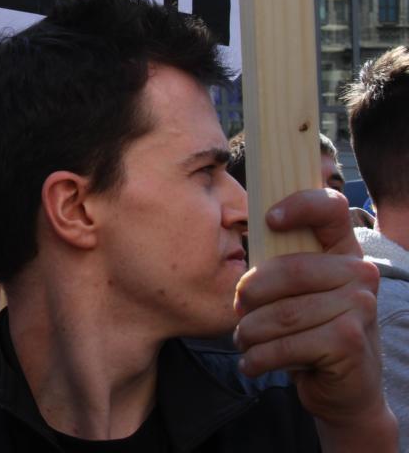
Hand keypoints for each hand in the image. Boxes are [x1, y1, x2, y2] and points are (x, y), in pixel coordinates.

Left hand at [233, 189, 396, 449]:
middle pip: (288, 270)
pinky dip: (259, 358)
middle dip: (250, 295)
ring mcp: (360, 307)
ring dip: (250, 332)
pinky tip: (252, 363)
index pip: (330, 207)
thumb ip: (279, 261)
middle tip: (238, 312)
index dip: (299, 206)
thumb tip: (235, 230)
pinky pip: (286, 345)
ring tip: (243, 341)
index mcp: (344, 251)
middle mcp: (360, 274)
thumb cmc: (310, 331)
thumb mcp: (297, 291)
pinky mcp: (349, 341)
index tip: (268, 220)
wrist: (345, 388)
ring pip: (281, 313)